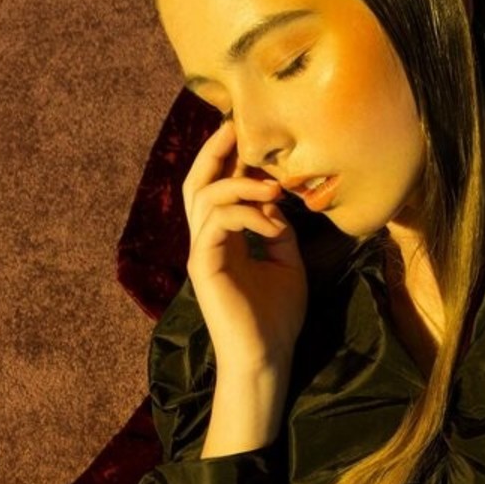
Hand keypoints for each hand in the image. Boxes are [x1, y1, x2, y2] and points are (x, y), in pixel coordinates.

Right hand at [182, 118, 308, 369]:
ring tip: (274, 189)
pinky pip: (217, 221)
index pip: (217, 187)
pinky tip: (274, 224)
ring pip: (205, 195)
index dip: (228, 159)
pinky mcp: (203, 264)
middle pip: (197, 181)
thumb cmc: (276, 316)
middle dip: (215, 150)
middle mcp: (207, 240)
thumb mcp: (286, 261)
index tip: (252, 137)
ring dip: (241, 183)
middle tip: (236, 126)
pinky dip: (247, 214)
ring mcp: (202, 251)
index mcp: (224, 238)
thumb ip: (279, 228)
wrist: (266, 356)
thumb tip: (278, 199)